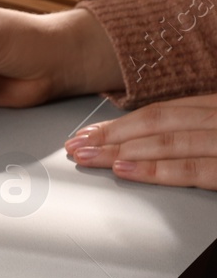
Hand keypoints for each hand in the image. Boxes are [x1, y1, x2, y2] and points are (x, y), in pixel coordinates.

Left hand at [67, 96, 216, 188]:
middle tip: (76, 146)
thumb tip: (149, 141)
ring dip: (120, 151)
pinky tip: (125, 171)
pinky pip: (190, 169)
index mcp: (216, 106)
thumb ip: (195, 130)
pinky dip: (154, 169)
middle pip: (154, 124)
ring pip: (165, 143)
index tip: (88, 133)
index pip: (159, 113)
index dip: (119, 124)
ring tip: (88, 158)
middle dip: (110, 136)